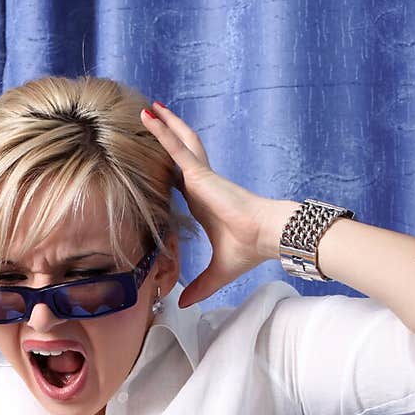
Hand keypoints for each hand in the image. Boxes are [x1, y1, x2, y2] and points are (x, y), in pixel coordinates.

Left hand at [141, 103, 288, 306]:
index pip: (180, 182)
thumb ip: (199, 286)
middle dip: (166, 138)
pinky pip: (176, 149)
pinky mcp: (200, 175)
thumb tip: (184, 304)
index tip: (155, 161)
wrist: (266, 236)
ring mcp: (200, 177)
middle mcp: (201, 186)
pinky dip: (162, 132)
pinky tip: (151, 118)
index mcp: (203, 204)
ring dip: (163, 126)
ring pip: (178, 145)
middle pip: (178, 156)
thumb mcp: (216, 273)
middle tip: (151, 121)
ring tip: (148, 109)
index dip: (168, 169)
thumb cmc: (249, 249)